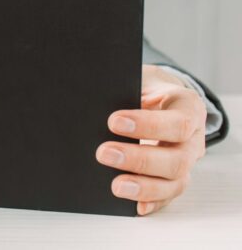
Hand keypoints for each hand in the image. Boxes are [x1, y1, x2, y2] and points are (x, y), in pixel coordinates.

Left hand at [96, 64, 206, 214]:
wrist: (159, 96)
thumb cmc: (145, 87)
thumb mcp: (139, 77)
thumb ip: (124, 87)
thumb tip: (91, 98)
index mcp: (187, 108)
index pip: (176, 122)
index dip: (148, 125)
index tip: (113, 122)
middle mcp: (192, 139)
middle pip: (176, 158)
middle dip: (139, 159)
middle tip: (104, 153)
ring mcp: (185, 161)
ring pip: (175, 181)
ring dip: (144, 186)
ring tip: (115, 186)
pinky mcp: (174, 178)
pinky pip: (168, 195)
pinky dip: (152, 202)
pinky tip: (134, 206)